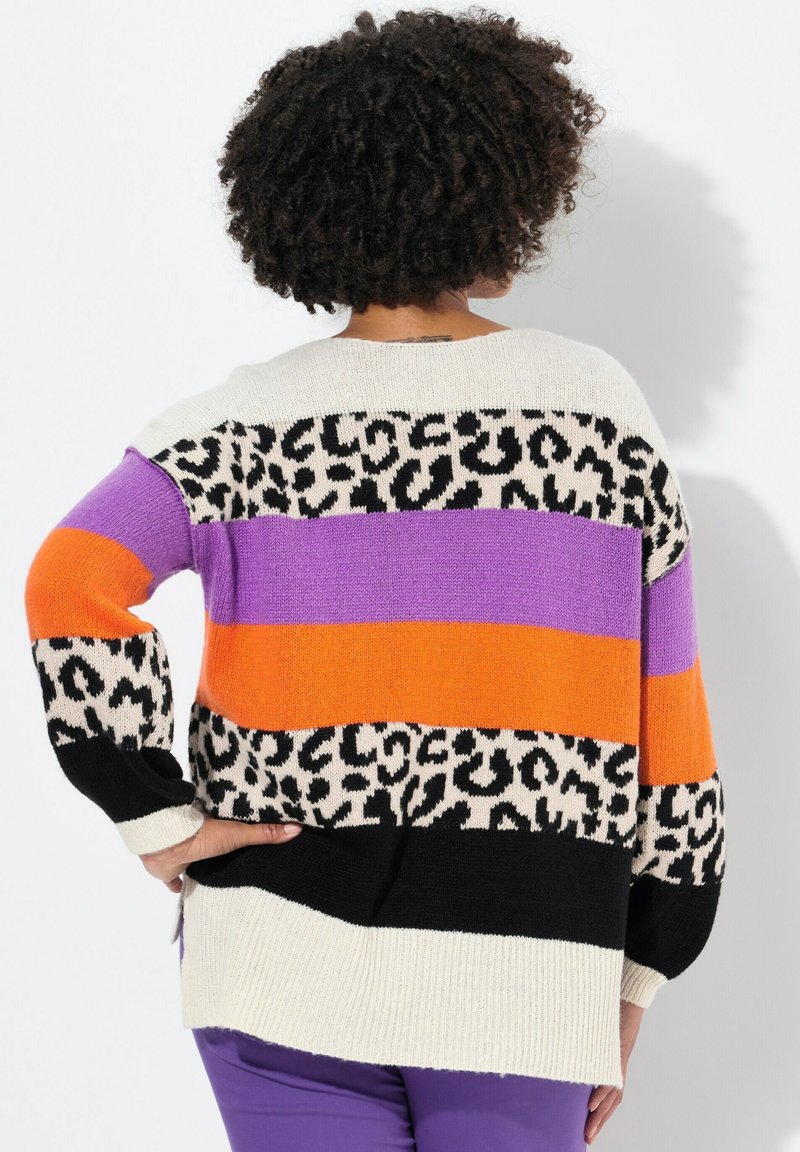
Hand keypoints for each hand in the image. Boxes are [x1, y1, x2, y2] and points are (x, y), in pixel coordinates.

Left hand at [139, 815, 303, 891]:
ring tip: (220, 881)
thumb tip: (297, 829)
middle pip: (215, 850)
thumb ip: (264, 833)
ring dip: (203, 869)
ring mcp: (184, 857)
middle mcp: (200, 842)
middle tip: (240, 867)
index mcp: (216, 829)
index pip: (231, 833)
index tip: (252, 845)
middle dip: (222, 856)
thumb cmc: (203, 835)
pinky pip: (176, 880)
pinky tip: (185, 891)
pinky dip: (179, 885)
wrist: (166, 845)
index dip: (239, 837)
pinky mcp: (170, 871)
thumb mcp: (237, 834)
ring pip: (197, 864)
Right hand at [584, 999, 644, 1142]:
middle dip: (599, 1121)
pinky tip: (591, 1104)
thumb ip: (590, 1037)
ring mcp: (619, 1060)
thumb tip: (569, 1040)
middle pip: (611, 1101)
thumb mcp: (600, 1027)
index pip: (610, 1093)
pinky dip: (601, 1093)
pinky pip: (609, 1077)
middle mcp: (618, 1065)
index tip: (589, 1126)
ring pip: (611, 1095)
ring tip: (588, 1131)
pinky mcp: (619, 1051)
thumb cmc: (615, 1007)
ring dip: (599, 1116)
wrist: (633, 993)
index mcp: (614, 1062)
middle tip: (586, 1138)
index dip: (602, 1111)